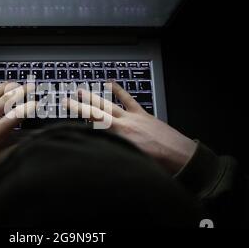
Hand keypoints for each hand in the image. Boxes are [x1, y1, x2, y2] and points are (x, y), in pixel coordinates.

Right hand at [64, 82, 196, 173]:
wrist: (181, 158)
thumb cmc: (158, 166)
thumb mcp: (130, 163)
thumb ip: (113, 153)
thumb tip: (98, 150)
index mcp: (118, 139)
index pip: (92, 126)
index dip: (77, 118)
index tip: (66, 114)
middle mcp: (122, 126)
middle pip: (96, 113)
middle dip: (80, 106)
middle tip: (68, 100)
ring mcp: (133, 118)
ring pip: (109, 105)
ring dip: (94, 97)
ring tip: (82, 90)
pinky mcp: (143, 115)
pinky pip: (128, 100)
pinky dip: (119, 91)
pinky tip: (111, 83)